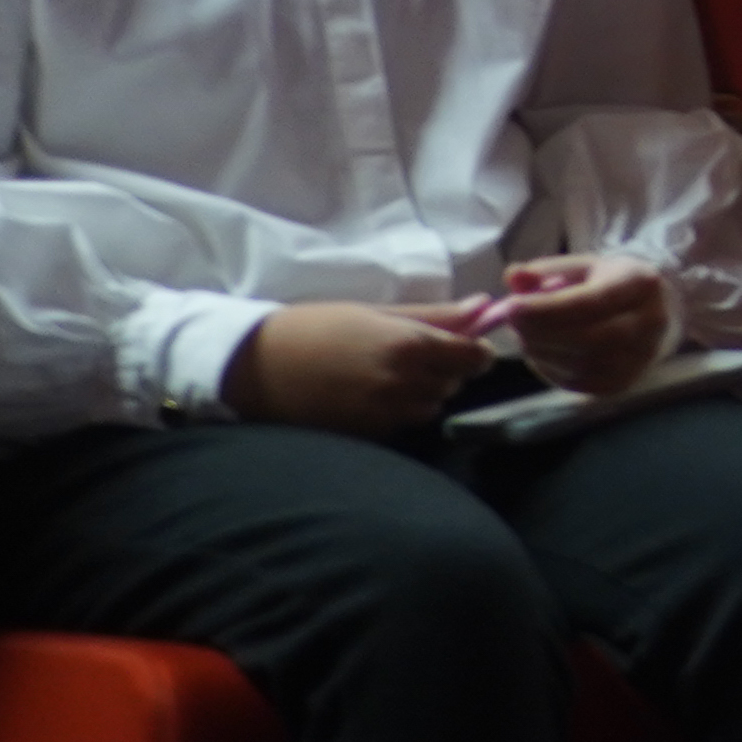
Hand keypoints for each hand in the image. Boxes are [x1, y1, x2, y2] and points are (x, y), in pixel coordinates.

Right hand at [231, 299, 488, 433]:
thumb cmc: (316, 327)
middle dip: (448, 369)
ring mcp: (384, 414)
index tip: (470, 345)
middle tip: (420, 353)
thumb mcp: (375, 312)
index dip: (476, 351)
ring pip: (430, 407)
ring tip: (391, 374)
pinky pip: (402, 424)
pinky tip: (371, 394)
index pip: (472, 357)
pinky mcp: (366, 435)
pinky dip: (399, 410)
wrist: (257, 367)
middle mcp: (403, 384)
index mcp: (408, 345)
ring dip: (425, 392)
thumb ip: (434, 314)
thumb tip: (484, 305)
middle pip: (453, 383)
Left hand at [493, 252, 673, 397]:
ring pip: (577, 364)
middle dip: (539, 332)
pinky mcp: (620, 384)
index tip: (510, 306)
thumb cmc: (609, 284)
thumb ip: (546, 270)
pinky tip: (543, 349)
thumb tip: (513, 276)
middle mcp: (648, 325)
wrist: (649, 313)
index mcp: (641, 285)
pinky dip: (548, 366)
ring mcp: (637, 360)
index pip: (592, 302)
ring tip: (528, 332)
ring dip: (540, 349)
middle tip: (511, 320)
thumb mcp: (582, 267)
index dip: (548, 308)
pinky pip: (574, 381)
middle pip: (586, 339)